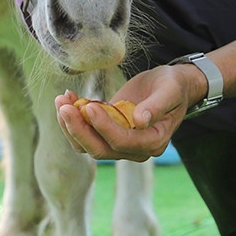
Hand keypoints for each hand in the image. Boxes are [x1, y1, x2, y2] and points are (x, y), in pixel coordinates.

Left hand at [53, 63, 208, 161]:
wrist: (170, 86)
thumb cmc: (173, 86)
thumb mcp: (170, 90)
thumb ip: (157, 105)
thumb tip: (141, 120)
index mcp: (153, 142)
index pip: (122, 142)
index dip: (103, 127)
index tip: (89, 107)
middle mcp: (135, 149)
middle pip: (100, 150)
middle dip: (79, 129)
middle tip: (64, 106)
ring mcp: (119, 144)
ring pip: (87, 145)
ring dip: (70, 125)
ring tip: (61, 101)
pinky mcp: (107, 134)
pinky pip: (85, 134)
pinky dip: (72, 120)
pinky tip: (68, 99)